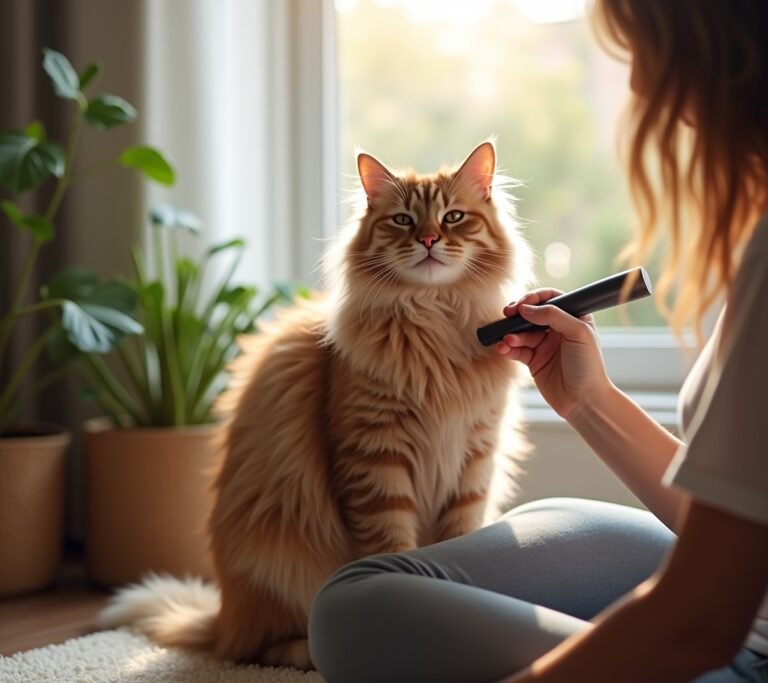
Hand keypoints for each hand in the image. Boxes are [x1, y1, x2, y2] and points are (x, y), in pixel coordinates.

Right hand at [496, 288, 610, 418]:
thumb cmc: (588, 366)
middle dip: (518, 314)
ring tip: (508, 340)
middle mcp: (558, 329)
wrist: (584, 400)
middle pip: (532, 314)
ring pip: (522, 332)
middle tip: (507, 314)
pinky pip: (517, 350)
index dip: (535, 298)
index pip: (551, 299)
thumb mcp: (578, 333)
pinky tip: (503, 348)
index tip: (523, 304)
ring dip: (512, 334)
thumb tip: (525, 308)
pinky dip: (508, 348)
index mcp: (573, 318)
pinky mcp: (534, 361)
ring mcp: (545, 345)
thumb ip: (553, 316)